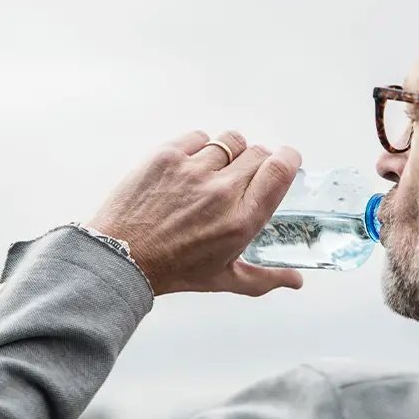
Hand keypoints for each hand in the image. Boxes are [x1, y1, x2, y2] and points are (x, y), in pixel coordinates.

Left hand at [84, 130, 303, 296]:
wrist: (121, 256)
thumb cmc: (173, 269)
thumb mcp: (225, 279)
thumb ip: (267, 278)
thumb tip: (297, 281)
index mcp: (241, 220)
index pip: (280, 170)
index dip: (288, 158)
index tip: (286, 159)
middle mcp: (221, 191)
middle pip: (258, 153)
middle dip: (258, 161)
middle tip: (243, 177)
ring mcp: (193, 170)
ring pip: (231, 141)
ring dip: (230, 153)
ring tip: (216, 171)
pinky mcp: (167, 156)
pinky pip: (199, 137)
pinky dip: (201, 148)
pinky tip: (192, 167)